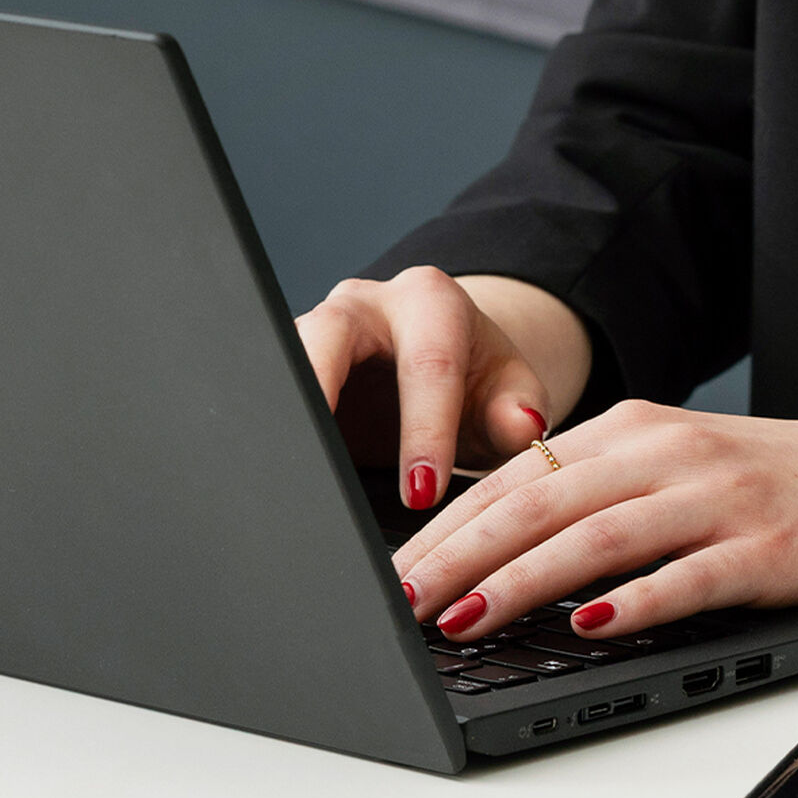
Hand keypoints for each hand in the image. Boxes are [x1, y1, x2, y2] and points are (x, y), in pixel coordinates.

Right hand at [296, 267, 591, 508]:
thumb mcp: (512, 397)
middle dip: (321, 392)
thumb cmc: (480, 387)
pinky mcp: (289, 366)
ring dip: (282, 414)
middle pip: (328, 336)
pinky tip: (277, 474)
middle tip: (319, 464)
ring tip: (287, 472)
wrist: (447, 374)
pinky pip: (274, 392)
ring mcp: (316, 330)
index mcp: (430, 302)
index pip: (427, 366)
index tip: (422, 495)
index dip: (424, 432)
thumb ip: (520, 411)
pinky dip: (275, 433)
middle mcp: (363, 305)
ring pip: (284, 360)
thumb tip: (523, 425)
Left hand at [394, 400, 797, 639]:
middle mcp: (671, 453)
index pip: (517, 476)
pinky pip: (688, 577)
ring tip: (466, 621)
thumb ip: (601, 492)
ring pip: (598, 537)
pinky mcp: (770, 550)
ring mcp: (721, 499)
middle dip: (458, 556)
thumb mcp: (683, 467)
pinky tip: (588, 625)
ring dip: (522, 581)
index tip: (389, 570)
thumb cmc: (788, 485)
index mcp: (637, 430)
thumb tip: (499, 545)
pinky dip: (633, 603)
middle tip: (398, 601)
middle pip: (540, 502)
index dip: (445, 526)